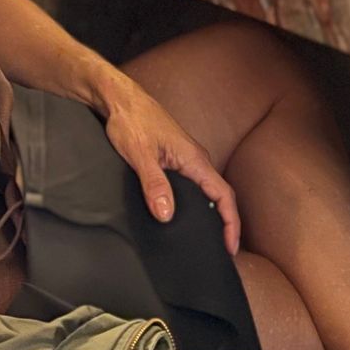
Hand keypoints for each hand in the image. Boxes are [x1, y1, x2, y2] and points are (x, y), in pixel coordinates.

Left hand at [98, 76, 239, 257]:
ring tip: (207, 239)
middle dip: (225, 223)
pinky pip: (193, 185)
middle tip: (221, 251)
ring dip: (211, 214)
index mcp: (194, 158)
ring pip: (206, 190)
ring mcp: (185, 158)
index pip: (223, 195)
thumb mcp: (140, 155)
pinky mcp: (173, 159)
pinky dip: (196, 204)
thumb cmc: (130, 120)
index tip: (230, 247)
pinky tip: (184, 215)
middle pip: (220, 195)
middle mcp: (195, 158)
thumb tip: (166, 215)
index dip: (231, 223)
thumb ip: (154, 184)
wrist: (118, 98)